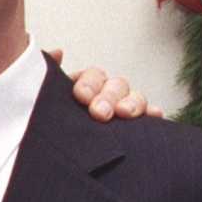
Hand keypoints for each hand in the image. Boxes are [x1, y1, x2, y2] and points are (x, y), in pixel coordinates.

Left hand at [47, 49, 163, 121]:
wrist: (61, 149)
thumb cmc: (53, 123)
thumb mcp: (45, 100)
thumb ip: (47, 76)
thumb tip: (58, 51)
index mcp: (85, 86)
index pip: (92, 76)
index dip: (88, 84)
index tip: (81, 96)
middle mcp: (106, 94)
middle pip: (115, 85)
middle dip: (108, 97)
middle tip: (100, 113)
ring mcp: (123, 109)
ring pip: (134, 97)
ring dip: (132, 103)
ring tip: (125, 114)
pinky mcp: (136, 127)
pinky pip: (149, 116)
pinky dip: (153, 114)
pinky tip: (155, 115)